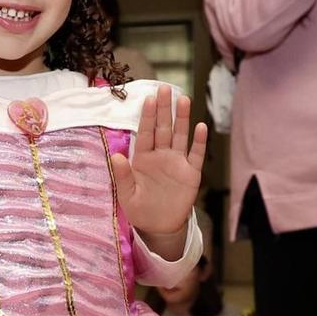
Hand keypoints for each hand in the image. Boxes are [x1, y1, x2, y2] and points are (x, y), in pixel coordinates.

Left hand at [109, 85, 207, 251]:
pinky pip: (196, 155)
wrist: (160, 227)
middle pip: (163, 128)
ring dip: (182, 119)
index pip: (146, 133)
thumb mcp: (127, 196)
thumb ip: (122, 176)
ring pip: (180, 136)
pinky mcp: (191, 173)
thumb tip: (115, 156)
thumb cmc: (141, 210)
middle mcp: (161, 156)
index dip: (148, 116)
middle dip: (164, 109)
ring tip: (184, 100)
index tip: (148, 99)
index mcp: (143, 159)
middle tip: (165, 88)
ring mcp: (177, 163)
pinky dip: (199, 142)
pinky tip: (201, 127)